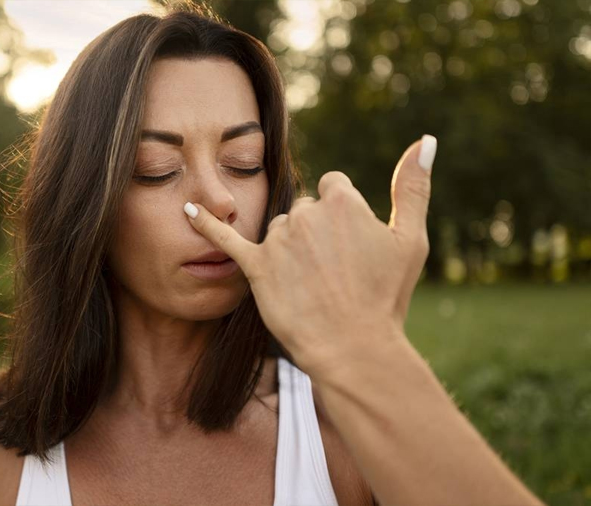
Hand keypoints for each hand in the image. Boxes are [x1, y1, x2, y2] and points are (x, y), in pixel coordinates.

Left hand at [183, 135, 436, 378]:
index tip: (351, 246)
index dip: (344, 217)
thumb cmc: (386, 297)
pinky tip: (186, 211)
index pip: (333, 189)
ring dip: (290, 249)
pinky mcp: (256, 266)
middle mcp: (306, 213)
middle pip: (306, 210)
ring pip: (280, 230)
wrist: (354, 347)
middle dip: (317, 235)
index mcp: (342, 201)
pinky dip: (205, 224)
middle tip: (334, 273)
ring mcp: (278, 240)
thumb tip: (426, 140)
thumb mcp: (410, 240)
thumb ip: (414, 187)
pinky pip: (226, 239)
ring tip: (312, 285)